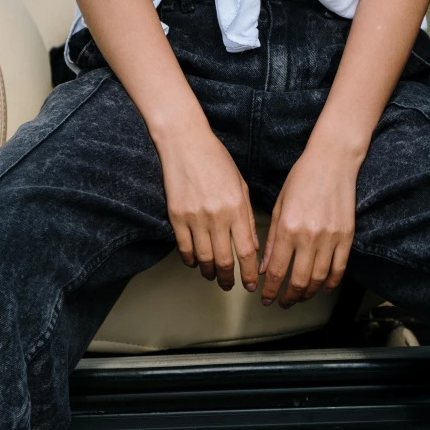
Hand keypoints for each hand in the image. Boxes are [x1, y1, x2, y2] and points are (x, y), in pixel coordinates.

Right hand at [158, 125, 259, 291]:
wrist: (185, 143)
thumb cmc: (216, 160)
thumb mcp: (241, 185)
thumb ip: (247, 217)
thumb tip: (252, 245)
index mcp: (237, 207)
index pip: (247, 251)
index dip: (250, 272)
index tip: (251, 283)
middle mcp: (217, 216)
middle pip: (225, 260)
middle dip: (228, 279)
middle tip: (229, 285)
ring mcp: (195, 217)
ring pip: (204, 258)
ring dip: (209, 272)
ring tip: (213, 276)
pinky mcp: (176, 216)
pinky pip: (184, 248)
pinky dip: (191, 260)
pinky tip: (195, 262)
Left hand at [259, 138, 360, 307]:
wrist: (332, 161)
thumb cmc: (302, 178)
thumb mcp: (279, 206)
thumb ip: (271, 239)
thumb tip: (265, 267)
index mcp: (288, 228)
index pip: (277, 271)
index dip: (271, 290)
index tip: (267, 298)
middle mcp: (309, 236)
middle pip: (298, 281)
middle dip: (289, 297)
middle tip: (283, 302)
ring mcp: (330, 238)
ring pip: (319, 279)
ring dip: (308, 293)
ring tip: (300, 296)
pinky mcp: (347, 236)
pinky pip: (340, 268)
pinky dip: (331, 282)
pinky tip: (323, 287)